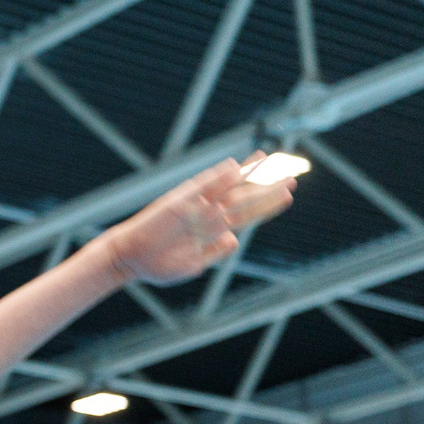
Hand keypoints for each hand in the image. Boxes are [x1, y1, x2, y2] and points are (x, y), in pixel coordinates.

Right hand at [99, 158, 294, 285]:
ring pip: (228, 187)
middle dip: (268, 185)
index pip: (248, 212)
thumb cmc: (159, 265)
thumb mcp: (194, 264)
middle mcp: (209, 215)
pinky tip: (235, 167)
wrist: (130, 259)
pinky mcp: (178, 202)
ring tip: (269, 159)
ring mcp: (195, 206)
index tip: (288, 193)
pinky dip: (217, 177)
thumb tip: (234, 238)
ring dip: (248, 175)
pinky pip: (201, 187)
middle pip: (244, 196)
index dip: (268, 203)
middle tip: (293, 172)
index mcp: (215, 231)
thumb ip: (214, 251)